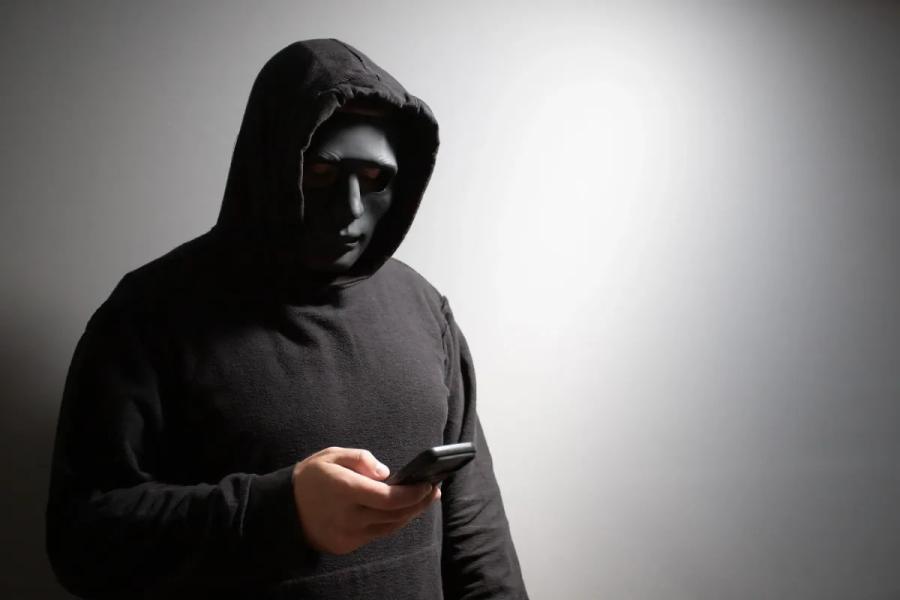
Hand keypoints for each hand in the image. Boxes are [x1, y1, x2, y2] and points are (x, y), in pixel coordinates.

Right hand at [291, 446, 440, 554]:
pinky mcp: (346, 545)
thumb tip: (387, 473)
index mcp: (344, 490)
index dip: (412, 494)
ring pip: (389, 527)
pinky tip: (402, 510)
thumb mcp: (332, 455)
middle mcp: (347, 516)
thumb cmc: (311, 477)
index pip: (387, 498)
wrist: (283, 509)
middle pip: (394, 515)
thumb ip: (361, 458)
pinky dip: (393, 522)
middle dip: (418, 503)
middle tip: (434, 490)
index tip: (428, 484)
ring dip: (409, 514)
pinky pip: (377, 534)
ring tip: (423, 499)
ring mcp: (347, 534)